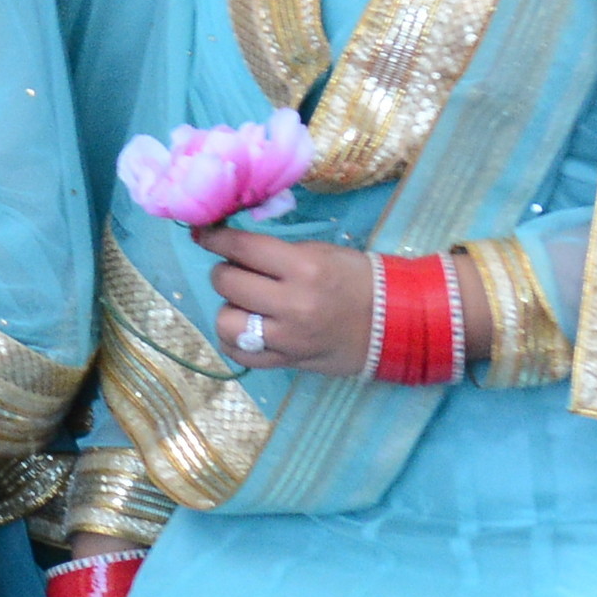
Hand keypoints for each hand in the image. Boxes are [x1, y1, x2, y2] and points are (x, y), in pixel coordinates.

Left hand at [195, 227, 372, 376]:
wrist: (393, 323)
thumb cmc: (357, 279)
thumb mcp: (319, 252)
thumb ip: (275, 252)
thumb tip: (229, 246)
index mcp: (304, 268)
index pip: (241, 247)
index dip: (215, 238)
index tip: (203, 234)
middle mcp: (292, 304)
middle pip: (226, 282)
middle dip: (225, 271)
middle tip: (239, 271)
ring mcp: (288, 338)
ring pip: (225, 322)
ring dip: (229, 308)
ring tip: (247, 303)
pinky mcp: (288, 362)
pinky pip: (240, 354)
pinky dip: (235, 340)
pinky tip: (247, 328)